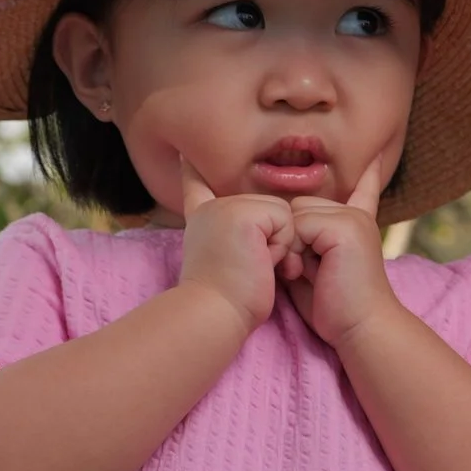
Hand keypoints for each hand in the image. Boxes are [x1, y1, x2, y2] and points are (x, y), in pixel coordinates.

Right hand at [176, 164, 298, 334]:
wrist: (214, 312)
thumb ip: (241, 239)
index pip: (197, 188)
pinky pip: (285, 219)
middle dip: (273, 241)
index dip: (192, 173)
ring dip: (279, 245)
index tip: (185, 157)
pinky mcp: (243, 212)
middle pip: (268, 208)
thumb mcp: (230, 262)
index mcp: (203, 220)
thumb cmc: (227, 303)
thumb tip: (263, 235)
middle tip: (251, 269)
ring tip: (255, 267)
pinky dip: (282, 246)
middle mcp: (212, 208)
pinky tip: (261, 262)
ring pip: (280, 212)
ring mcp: (226, 206)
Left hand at [283, 155, 394, 348]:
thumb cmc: (335, 310)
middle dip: (292, 237)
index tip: (375, 160)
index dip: (368, 177)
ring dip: (292, 245)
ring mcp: (352, 218)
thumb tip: (277, 228)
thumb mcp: (313, 270)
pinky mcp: (346, 226)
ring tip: (309, 273)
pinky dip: (296, 249)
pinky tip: (310, 270)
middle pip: (299, 206)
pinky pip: (299, 224)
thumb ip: (301, 245)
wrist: (361, 329)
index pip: (361, 192)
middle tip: (305, 272)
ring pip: (296, 213)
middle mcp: (355, 215)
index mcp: (354, 225)